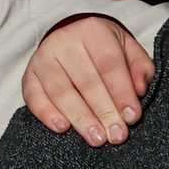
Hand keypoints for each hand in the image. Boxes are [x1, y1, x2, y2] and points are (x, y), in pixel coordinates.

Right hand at [22, 14, 154, 144]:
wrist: (71, 37)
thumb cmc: (104, 49)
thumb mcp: (128, 49)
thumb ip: (140, 68)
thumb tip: (139, 90)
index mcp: (93, 30)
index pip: (109, 64)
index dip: (121, 93)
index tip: (132, 117)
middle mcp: (65, 40)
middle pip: (86, 81)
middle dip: (104, 111)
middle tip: (116, 135)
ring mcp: (43, 57)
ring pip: (61, 91)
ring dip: (80, 117)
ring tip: (97, 138)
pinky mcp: (29, 73)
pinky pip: (34, 95)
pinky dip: (46, 113)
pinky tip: (62, 128)